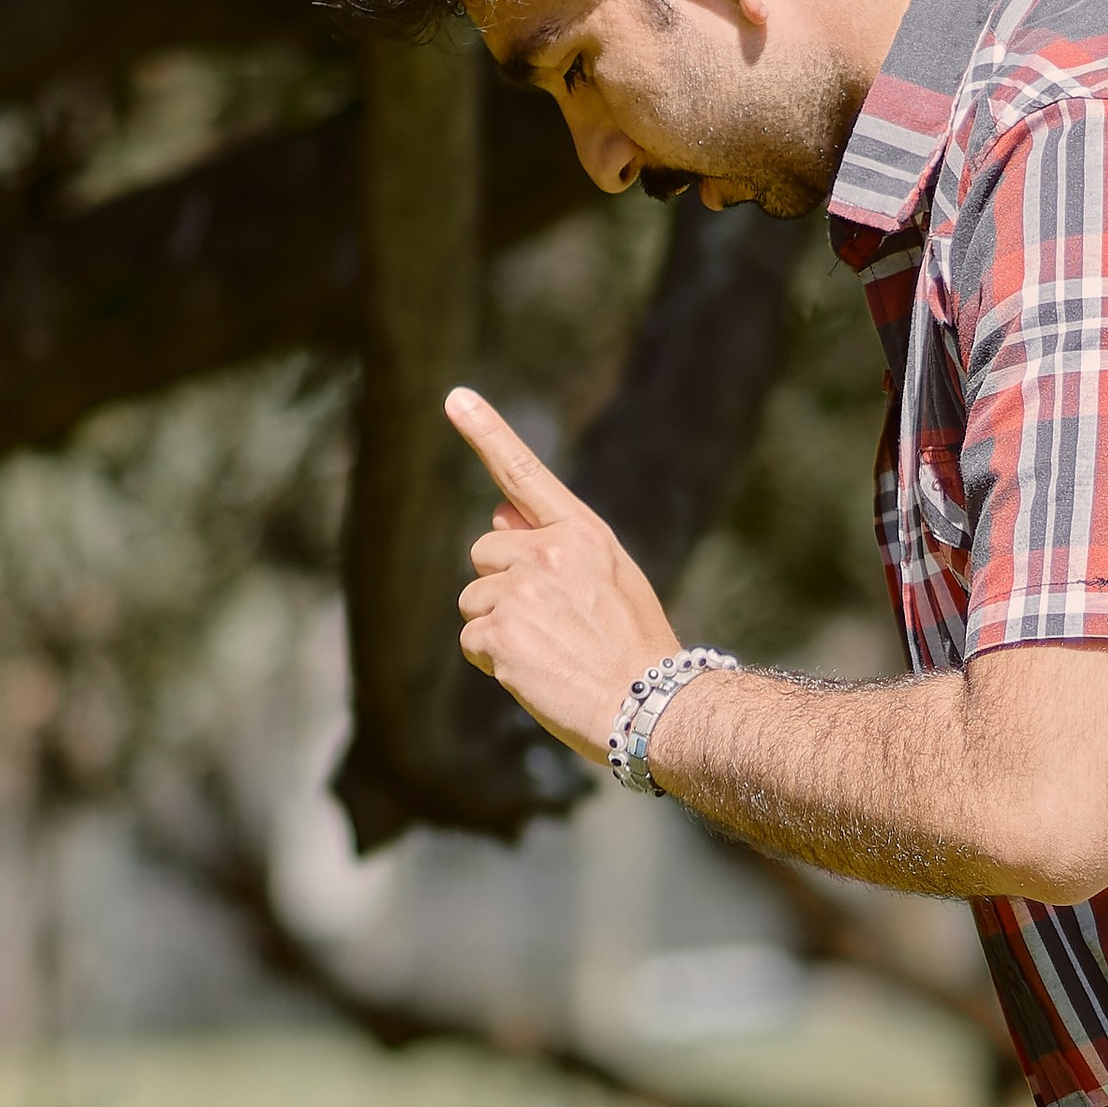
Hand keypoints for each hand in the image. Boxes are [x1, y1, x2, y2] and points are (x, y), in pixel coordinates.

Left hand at [446, 387, 680, 760]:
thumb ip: (555, 543)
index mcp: (582, 533)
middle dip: (502, 586)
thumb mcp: (610, 580)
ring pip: (473, 599)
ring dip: (496, 627)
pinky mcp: (500, 633)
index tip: (455, 398)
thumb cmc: (636, 650)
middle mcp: (548, 553)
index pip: (524, 474)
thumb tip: (496, 511)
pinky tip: (534, 674)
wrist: (652, 709)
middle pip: (485, 552)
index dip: (486, 433)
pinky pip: (471, 640)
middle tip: (549, 625)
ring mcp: (521, 592)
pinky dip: (492, 661)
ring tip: (547, 653)